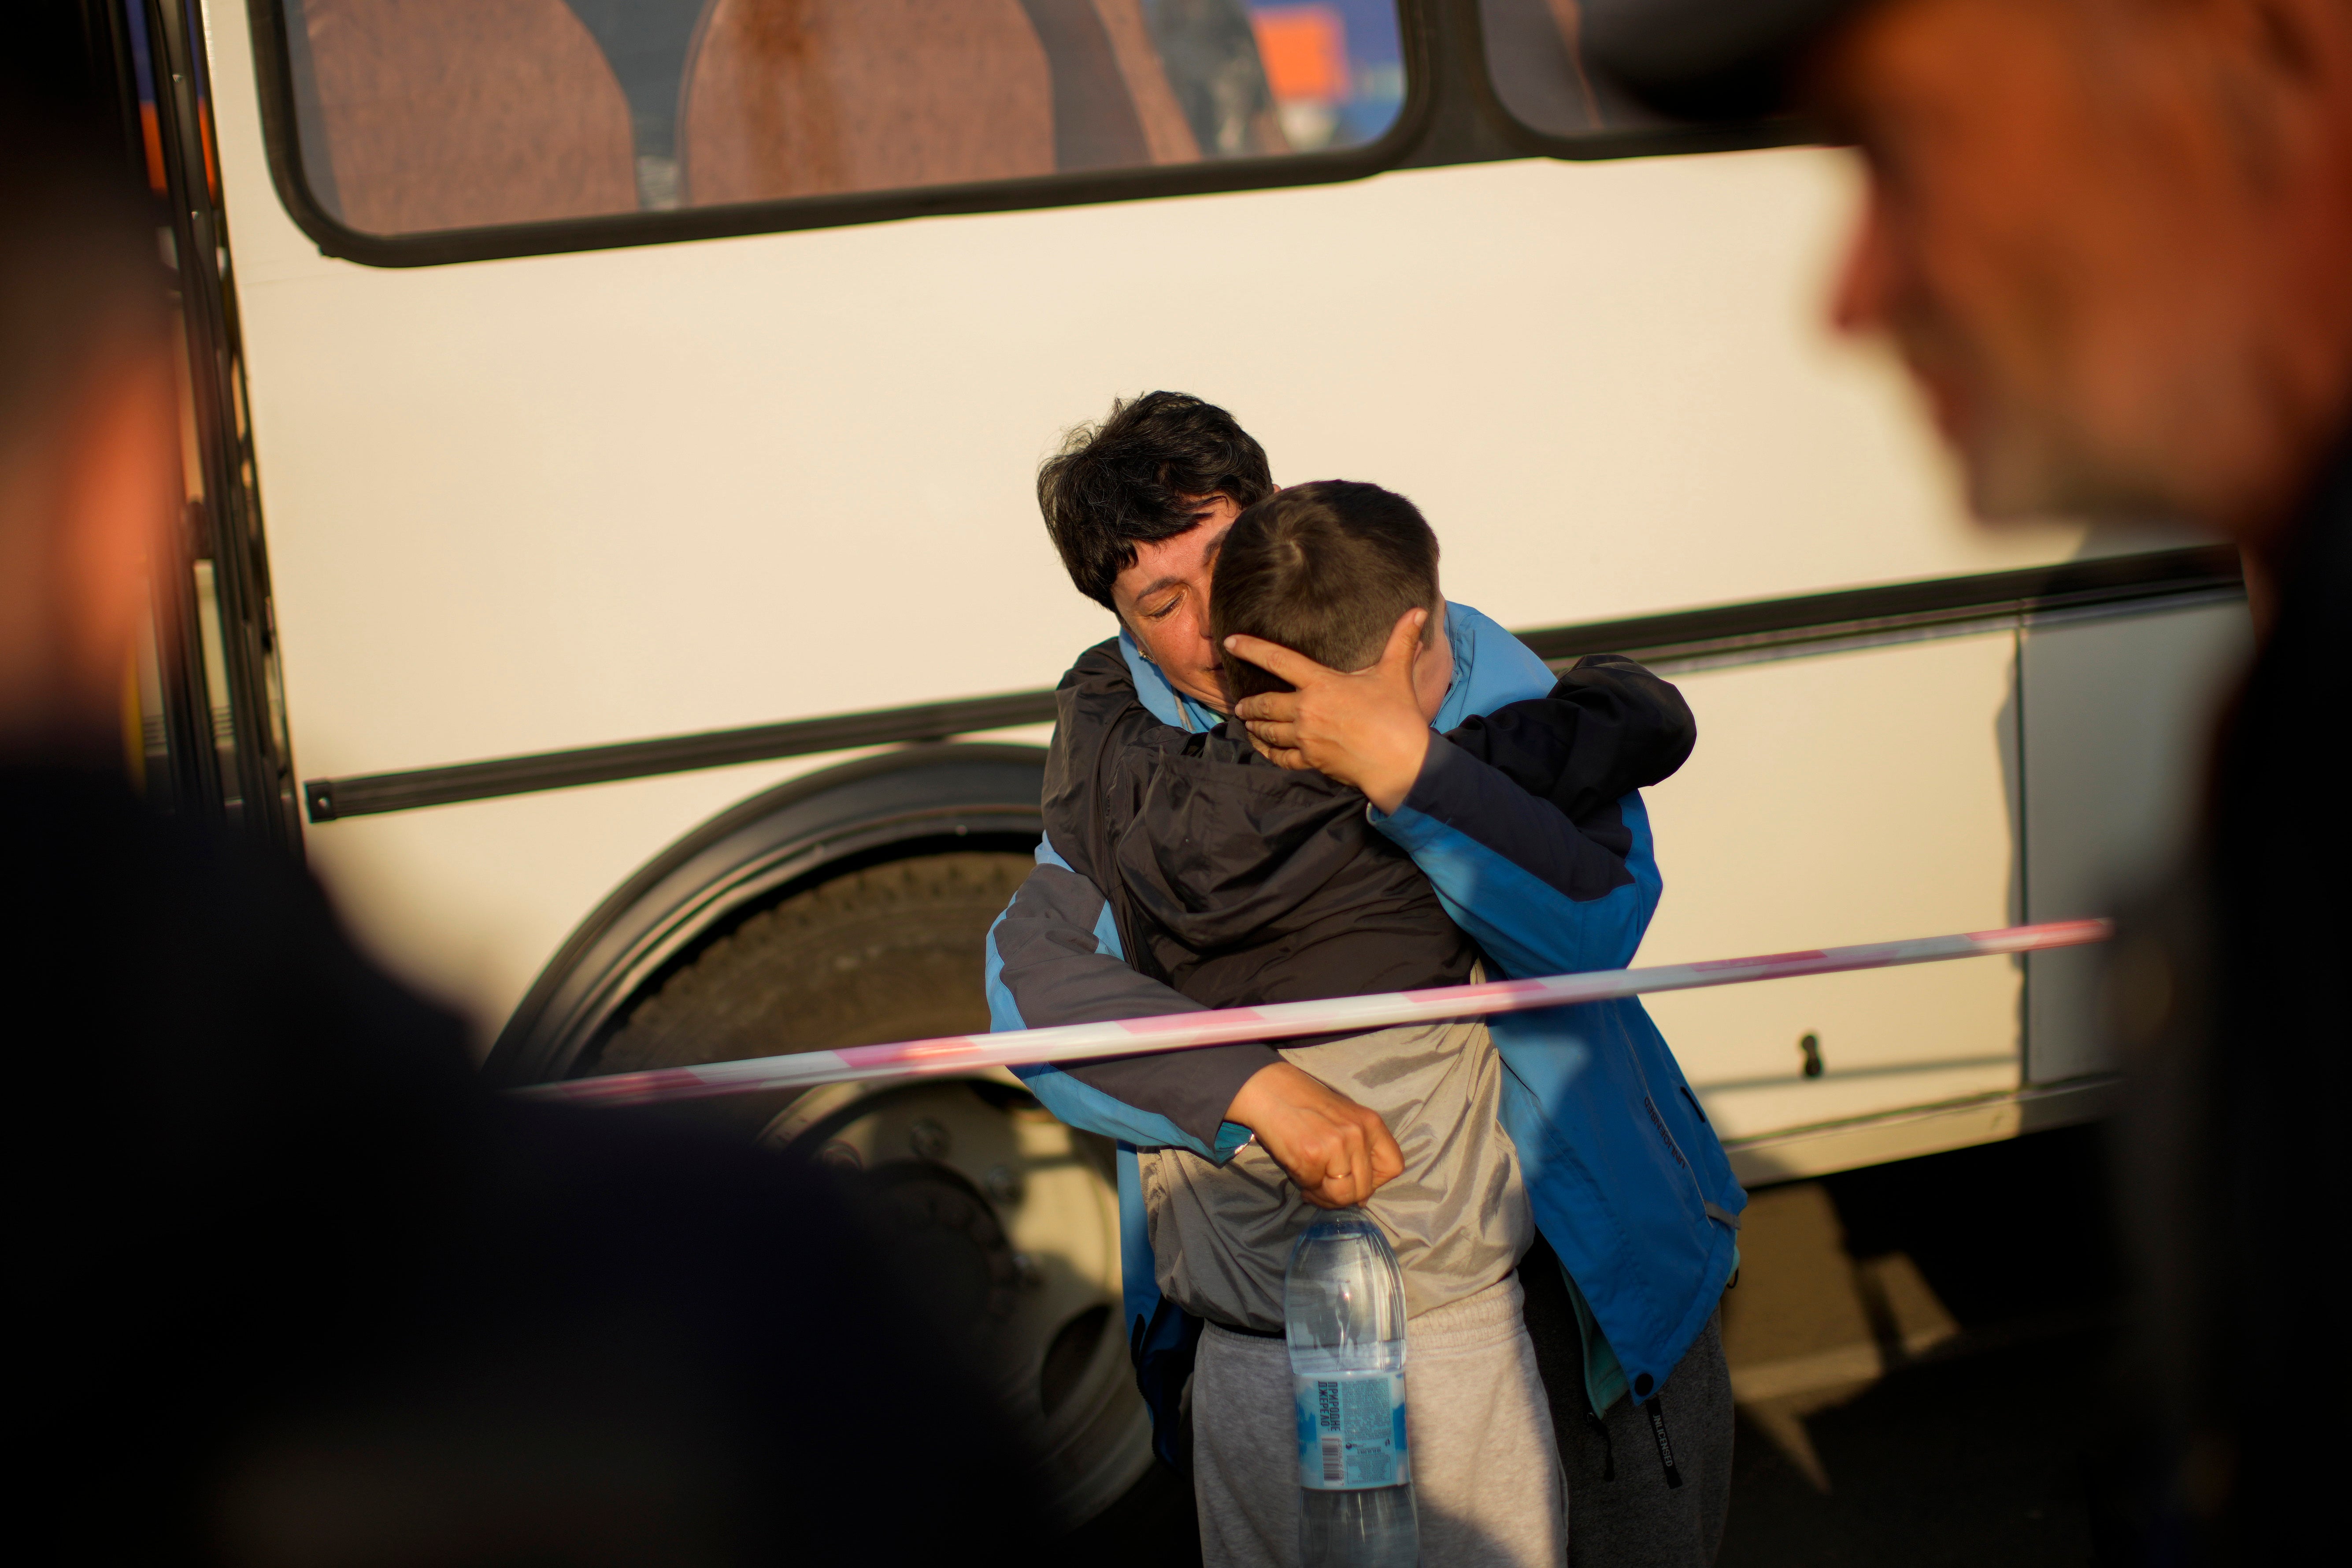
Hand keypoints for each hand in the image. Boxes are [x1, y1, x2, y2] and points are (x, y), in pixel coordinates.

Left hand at [1225, 609, 1433, 813]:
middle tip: (1239, 703)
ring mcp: (1305, 738)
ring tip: (1247, 722)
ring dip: (1255, 726)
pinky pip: (1281, 758)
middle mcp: (1306, 710)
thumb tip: (1420, 610)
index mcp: (1321, 684)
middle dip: (1249, 703)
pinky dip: (1269, 753)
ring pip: (1268, 731)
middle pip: (1264, 703)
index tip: (1230, 642)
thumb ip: (1402, 640)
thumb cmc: (1398, 716)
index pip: (1277, 660)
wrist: (1401, 763)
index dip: (1250, 648)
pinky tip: (1264, 749)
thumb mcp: (1396, 674)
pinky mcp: (1311, 761)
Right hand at [1226, 1062, 1404, 1208]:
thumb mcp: (1345, 1119)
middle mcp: (1358, 1134)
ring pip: (1341, 1195)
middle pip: (1364, 1188)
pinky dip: (1305, 1184)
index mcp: (1371, 1123)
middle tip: (1324, 1188)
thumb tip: (1362, 1198)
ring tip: (1311, 1182)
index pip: (1394, 1166)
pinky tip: (1298, 1169)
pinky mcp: (1311, 1155)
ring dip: (1324, 1195)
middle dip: (1343, 1196)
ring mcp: (1336, 1145)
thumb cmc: (1306, 1105)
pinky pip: (1315, 1187)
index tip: (1356, 1182)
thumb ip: (1359, 1151)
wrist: (1270, 1089)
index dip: (1376, 1182)